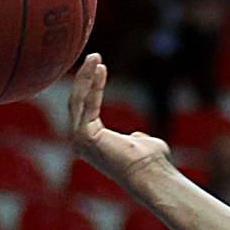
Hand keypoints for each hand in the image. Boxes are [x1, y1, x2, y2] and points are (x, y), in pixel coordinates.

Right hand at [71, 53, 172, 187]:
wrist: (151, 173)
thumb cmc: (150, 161)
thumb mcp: (140, 144)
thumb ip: (135, 138)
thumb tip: (136, 138)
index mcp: (91, 143)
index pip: (87, 108)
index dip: (92, 86)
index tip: (100, 66)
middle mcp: (80, 142)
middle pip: (78, 101)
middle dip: (84, 77)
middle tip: (93, 56)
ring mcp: (79, 140)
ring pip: (78, 100)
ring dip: (85, 76)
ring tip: (95, 57)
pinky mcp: (83, 136)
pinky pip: (86, 104)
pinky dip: (91, 84)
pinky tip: (99, 69)